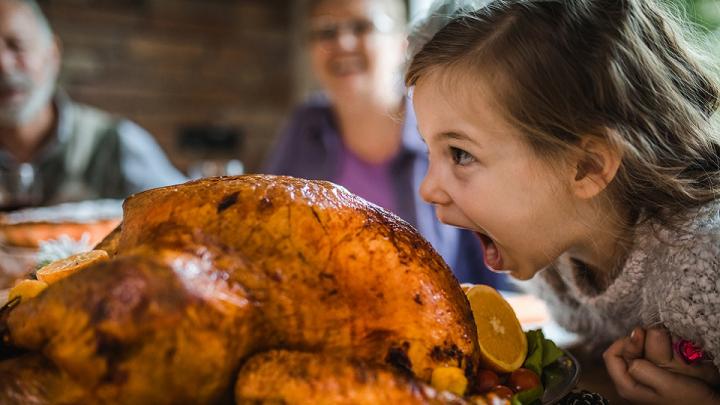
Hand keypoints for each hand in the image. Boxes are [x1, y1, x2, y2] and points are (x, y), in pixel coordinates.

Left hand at [604, 328, 719, 403]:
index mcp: (626, 385)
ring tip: (672, 350)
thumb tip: (630, 346)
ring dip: (655, 343)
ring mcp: (644, 374)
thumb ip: (644, 368)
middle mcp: (632, 379)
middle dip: (643, 341)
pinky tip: (675, 353)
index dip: (625, 342)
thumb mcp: (666, 384)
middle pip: (626, 349)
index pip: (611, 355)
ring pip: (641, 348)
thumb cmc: (690, 400)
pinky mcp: (656, 371)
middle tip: (662, 341)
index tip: (641, 335)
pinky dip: (663, 347)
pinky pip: (654, 352)